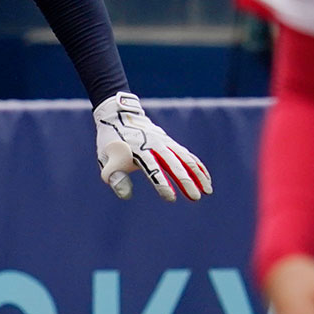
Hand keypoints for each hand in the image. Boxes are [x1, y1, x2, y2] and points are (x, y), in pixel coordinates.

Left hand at [92, 91, 212, 200]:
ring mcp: (164, 142)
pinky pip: (187, 155)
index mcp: (137, 149)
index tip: (170, 198)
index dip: (161, 183)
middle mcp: (154, 144)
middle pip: (174, 164)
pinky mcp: (170, 143)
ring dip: (198, 174)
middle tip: (195, 198)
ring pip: (185, 159)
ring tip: (207, 191)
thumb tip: (126, 195)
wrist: (119, 115)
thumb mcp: (105, 157)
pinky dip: (198, 167)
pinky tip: (206, 180)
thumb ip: (113, 176)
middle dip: (185, 181)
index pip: (152, 168)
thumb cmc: (111, 141)